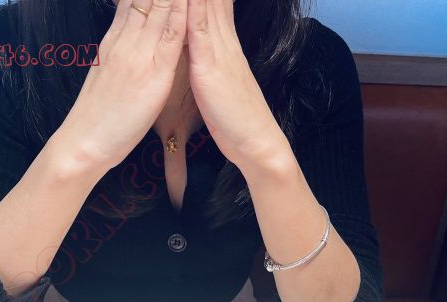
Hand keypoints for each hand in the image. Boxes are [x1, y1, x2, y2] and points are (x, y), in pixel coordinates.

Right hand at [53, 0, 187, 175]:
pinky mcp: (152, 72)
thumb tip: (126, 41)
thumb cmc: (98, 116)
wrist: (82, 142)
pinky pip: (169, 33)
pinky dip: (180, 10)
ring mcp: (138, 53)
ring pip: (159, 4)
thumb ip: (119, 54)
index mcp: (116, 40)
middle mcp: (126, 39)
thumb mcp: (107, 75)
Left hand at [186, 0, 292, 172]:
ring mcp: (217, 50)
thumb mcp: (219, 78)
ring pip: (204, 3)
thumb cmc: (234, 117)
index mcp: (222, 42)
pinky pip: (198, 28)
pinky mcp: (210, 67)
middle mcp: (221, 39)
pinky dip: (191, 6)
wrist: (256, 142)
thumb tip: (200, 41)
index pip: (212, 0)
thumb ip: (210, 56)